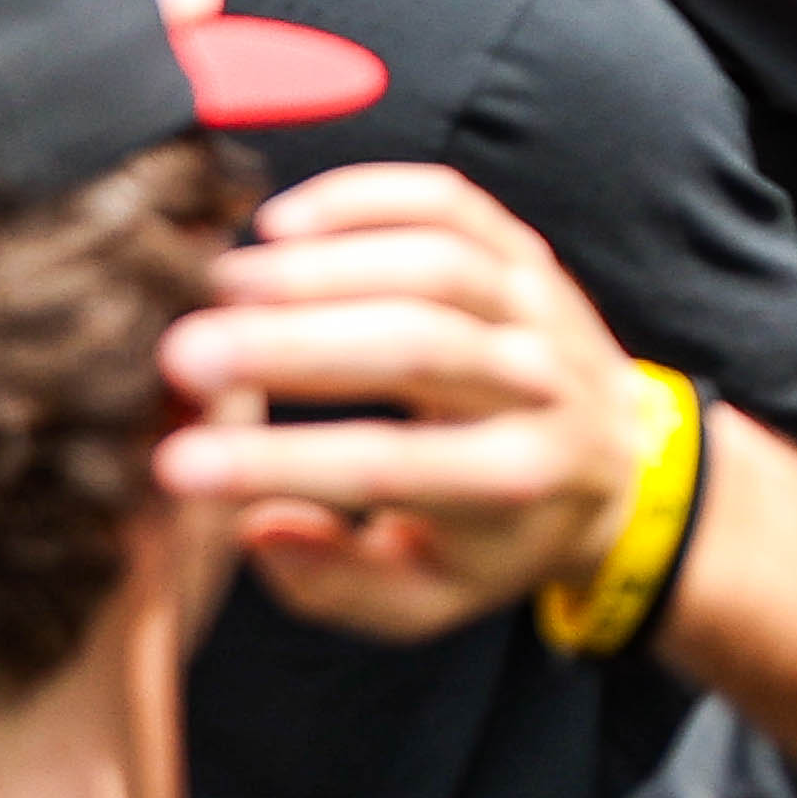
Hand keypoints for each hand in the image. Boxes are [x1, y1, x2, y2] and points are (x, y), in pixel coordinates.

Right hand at [148, 162, 652, 636]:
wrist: (621, 462)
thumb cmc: (499, 537)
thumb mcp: (429, 599)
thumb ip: (338, 584)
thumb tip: (257, 527)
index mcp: (515, 480)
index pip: (388, 467)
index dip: (277, 464)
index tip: (175, 466)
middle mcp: (539, 385)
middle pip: (415, 346)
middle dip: (290, 346)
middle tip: (182, 355)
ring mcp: (537, 306)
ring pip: (433, 264)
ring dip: (320, 268)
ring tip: (223, 287)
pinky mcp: (522, 250)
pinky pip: (449, 204)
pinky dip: (366, 198)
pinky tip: (282, 224)